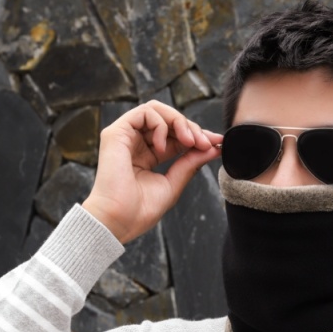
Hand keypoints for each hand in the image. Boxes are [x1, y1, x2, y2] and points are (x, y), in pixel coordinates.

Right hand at [82, 101, 221, 243]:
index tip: (216, 143)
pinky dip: (161, 124)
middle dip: (191, 127)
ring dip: (178, 122)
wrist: (118, 221)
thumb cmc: (140, 210)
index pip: (175, 135)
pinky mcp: (116, 133)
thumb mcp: (173, 183)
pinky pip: (144, 112)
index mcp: (148, 156)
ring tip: (188, 142)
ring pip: (156, 110)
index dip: (196, 135)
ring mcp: (125, 137)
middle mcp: (135, 143)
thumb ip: (191, 163)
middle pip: (168, 119)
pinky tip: (163, 146)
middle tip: (205, 143)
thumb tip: (213, 147)